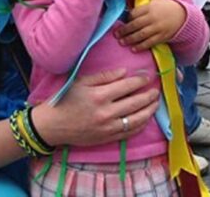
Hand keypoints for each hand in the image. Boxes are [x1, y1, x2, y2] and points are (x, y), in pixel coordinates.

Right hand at [32, 69, 158, 146]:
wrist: (53, 125)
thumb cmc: (64, 100)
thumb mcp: (79, 82)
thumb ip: (103, 77)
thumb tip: (124, 72)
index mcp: (99, 95)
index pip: (127, 86)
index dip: (140, 81)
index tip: (147, 77)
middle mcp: (106, 112)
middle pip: (136, 102)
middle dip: (149, 95)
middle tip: (156, 90)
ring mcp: (109, 127)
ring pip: (138, 118)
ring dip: (149, 110)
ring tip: (155, 103)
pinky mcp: (109, 137)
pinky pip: (131, 131)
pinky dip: (141, 124)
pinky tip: (145, 118)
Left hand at [114, 0, 186, 50]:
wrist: (183, 16)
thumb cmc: (165, 6)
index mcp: (150, 7)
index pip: (134, 13)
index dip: (127, 18)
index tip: (121, 21)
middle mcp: (153, 17)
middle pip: (136, 24)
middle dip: (124, 30)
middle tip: (116, 34)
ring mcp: (158, 28)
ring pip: (142, 34)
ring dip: (130, 39)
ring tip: (122, 42)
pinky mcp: (162, 36)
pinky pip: (150, 42)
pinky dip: (142, 46)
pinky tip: (134, 49)